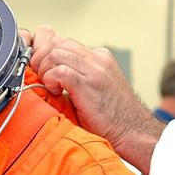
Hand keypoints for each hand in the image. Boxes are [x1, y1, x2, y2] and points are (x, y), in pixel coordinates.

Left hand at [26, 25, 163, 173]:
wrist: (134, 133)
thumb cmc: (112, 118)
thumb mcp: (92, 90)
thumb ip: (74, 76)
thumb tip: (48, 73)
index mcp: (99, 57)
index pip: (62, 41)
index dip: (44, 53)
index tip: (39, 69)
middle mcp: (97, 58)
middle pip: (55, 42)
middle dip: (40, 59)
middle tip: (41, 79)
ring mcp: (94, 69)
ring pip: (55, 52)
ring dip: (45, 71)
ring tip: (51, 88)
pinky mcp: (89, 84)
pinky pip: (59, 71)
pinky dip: (51, 80)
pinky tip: (56, 93)